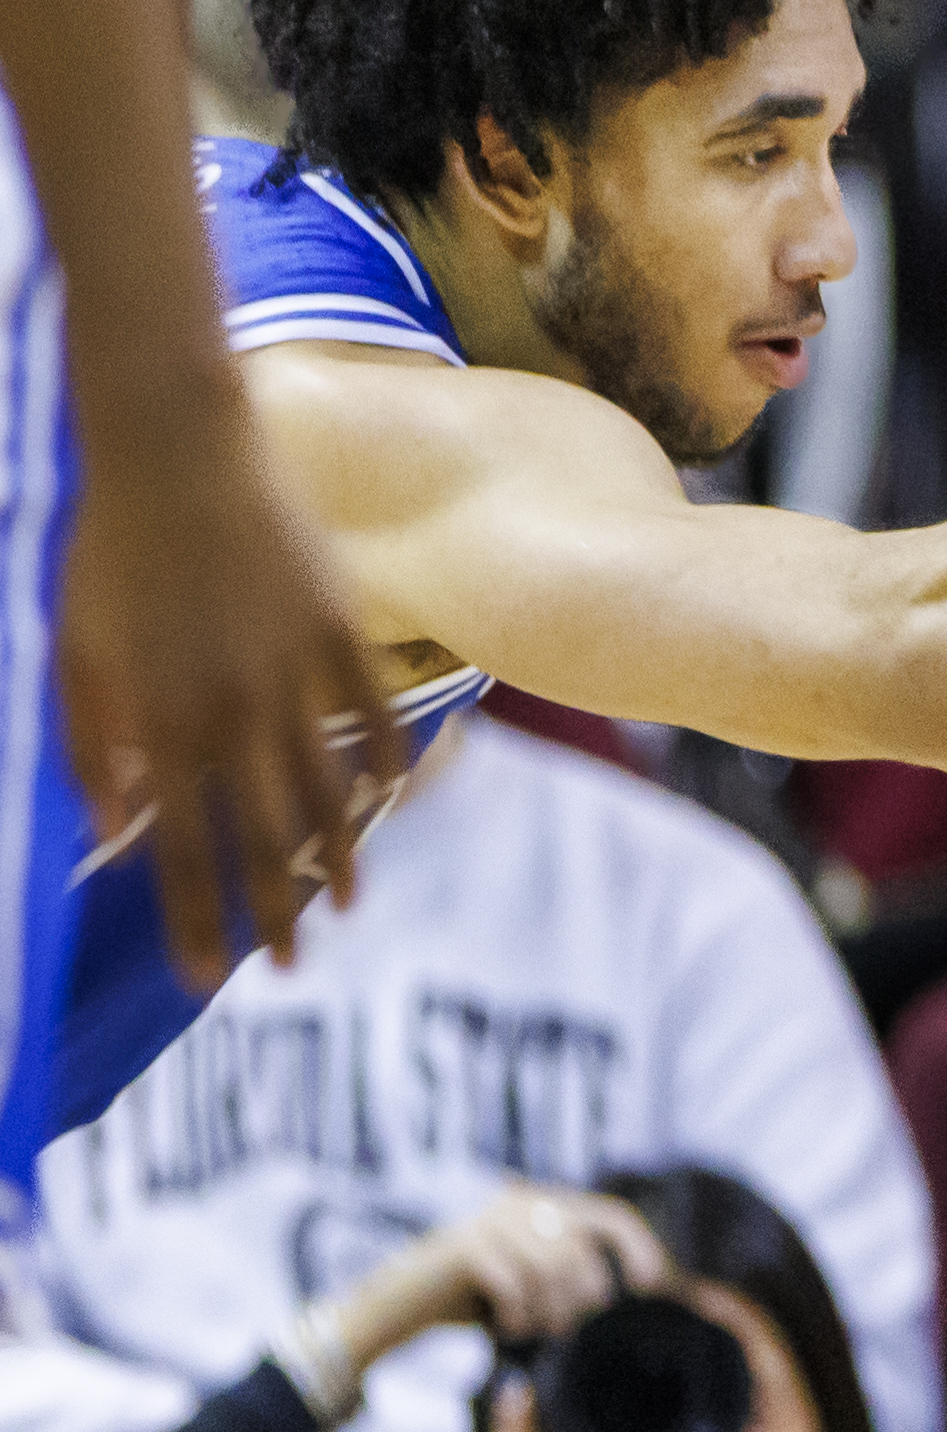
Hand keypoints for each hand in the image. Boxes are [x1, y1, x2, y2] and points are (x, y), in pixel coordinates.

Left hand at [54, 427, 399, 988]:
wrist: (179, 455)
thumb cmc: (107, 554)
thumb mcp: (71, 655)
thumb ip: (88, 745)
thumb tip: (115, 821)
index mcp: (161, 724)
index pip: (181, 850)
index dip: (196, 919)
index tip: (206, 976)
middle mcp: (236, 711)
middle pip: (265, 835)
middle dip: (276, 911)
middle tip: (290, 966)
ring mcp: (296, 671)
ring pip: (326, 783)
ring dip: (338, 852)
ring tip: (350, 903)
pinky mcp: (339, 628)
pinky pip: (371, 708)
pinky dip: (384, 757)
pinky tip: (390, 797)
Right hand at [323, 1182, 668, 1361]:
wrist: (402, 1304)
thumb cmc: (477, 1299)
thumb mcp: (535, 1286)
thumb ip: (577, 1282)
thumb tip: (642, 1291)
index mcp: (548, 1206)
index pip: (612, 1216)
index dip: (639, 1247)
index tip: (651, 1285)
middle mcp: (525, 1202)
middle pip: (583, 1249)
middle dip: (581, 1297)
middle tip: (562, 1327)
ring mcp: (494, 1219)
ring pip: (551, 1267)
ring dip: (547, 1311)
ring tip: (531, 1328)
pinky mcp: (466, 1244)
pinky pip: (513, 1282)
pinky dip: (516, 1314)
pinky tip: (506, 1327)